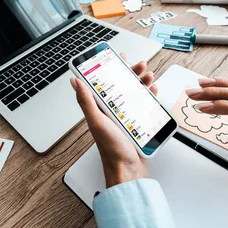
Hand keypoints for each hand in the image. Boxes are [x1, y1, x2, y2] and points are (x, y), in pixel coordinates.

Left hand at [70, 56, 156, 187]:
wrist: (129, 171)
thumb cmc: (112, 150)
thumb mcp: (97, 122)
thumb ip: (86, 101)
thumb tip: (75, 82)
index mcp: (99, 109)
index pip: (102, 83)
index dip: (108, 68)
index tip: (115, 56)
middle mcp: (111, 112)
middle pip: (121, 85)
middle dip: (130, 73)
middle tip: (139, 65)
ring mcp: (125, 117)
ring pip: (134, 94)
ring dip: (142, 82)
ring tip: (149, 76)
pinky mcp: (137, 124)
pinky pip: (144, 106)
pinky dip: (149, 97)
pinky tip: (153, 91)